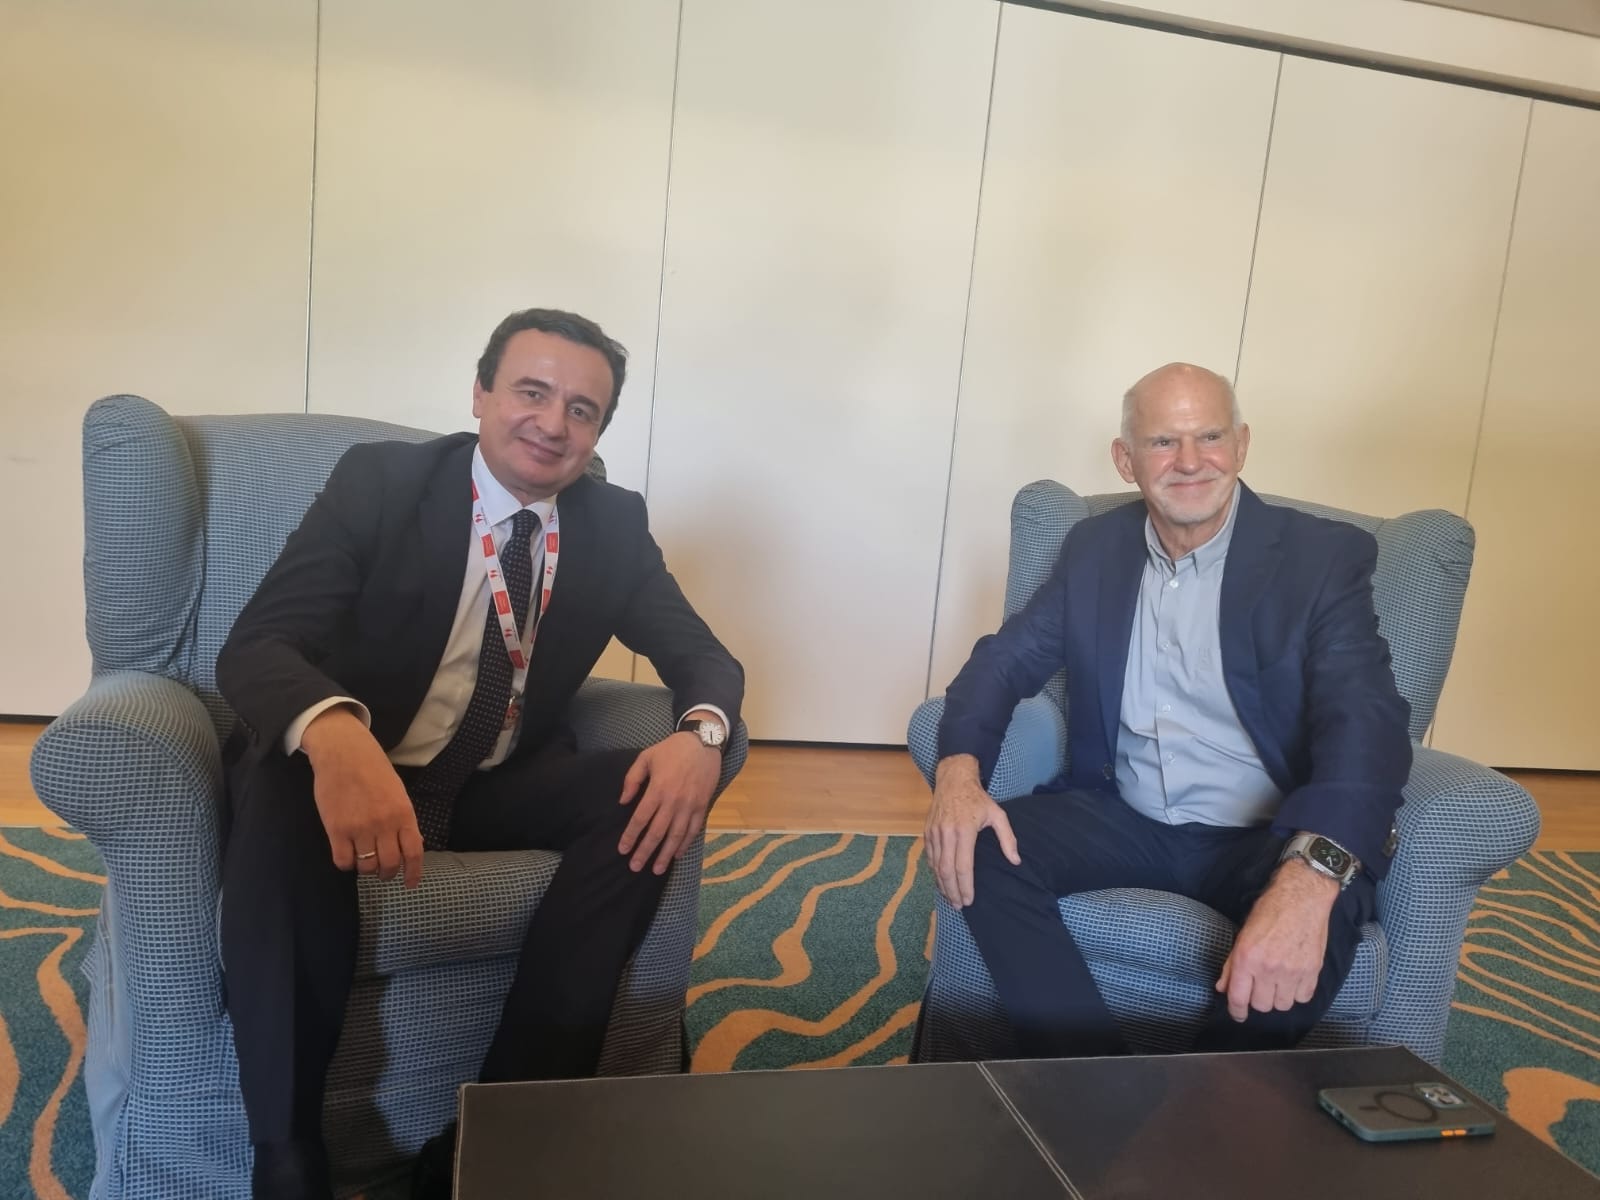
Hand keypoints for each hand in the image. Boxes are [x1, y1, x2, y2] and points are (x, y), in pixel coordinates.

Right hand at [301, 706, 423, 887]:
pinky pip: (343, 861)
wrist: (344, 752)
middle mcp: (384, 824)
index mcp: (403, 814)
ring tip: (363, 861)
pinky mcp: (336, 829)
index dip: (413, 873)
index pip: (413, 852)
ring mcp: (359, 828)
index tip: (410, 884)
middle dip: (387, 874)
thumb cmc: (373, 769)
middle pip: (389, 864)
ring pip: (366, 866)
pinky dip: (347, 864)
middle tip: (382, 872)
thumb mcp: (398, 792)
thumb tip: (410, 846)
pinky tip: (347, 856)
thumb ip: (403, 820)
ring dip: (366, 870)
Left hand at [617, 731, 720, 873]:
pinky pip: (693, 830)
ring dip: (666, 854)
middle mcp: (673, 801)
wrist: (703, 742)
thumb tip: (623, 801)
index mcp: (657, 789)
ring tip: (656, 869)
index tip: (623, 850)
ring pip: (676, 836)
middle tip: (635, 867)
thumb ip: (632, 779)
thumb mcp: (646, 757)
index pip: (640, 819)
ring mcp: (690, 805)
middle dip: (645, 852)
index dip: (631, 836)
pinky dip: (685, 844)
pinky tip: (677, 854)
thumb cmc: (672, 749)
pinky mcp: (702, 806)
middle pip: (657, 833)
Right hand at [924, 755, 1019, 907]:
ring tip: (950, 898)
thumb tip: (1015, 860)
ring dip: (942, 884)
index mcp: (964, 830)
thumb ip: (1007, 838)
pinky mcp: (927, 832)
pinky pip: (930, 857)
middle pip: (946, 870)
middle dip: (952, 891)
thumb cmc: (977, 798)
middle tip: (958, 906)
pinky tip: (941, 881)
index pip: (963, 866)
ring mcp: (934, 833)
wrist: (954, 779)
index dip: (965, 886)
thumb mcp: (998, 814)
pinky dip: (935, 872)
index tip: (969, 900)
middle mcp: (946, 833)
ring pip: (935, 866)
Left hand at [1215, 858, 1339, 1020]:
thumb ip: (1231, 964)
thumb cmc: (1270, 910)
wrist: (1302, 897)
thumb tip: (1223, 987)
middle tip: (1259, 987)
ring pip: (1283, 1005)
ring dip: (1278, 997)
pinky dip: (1298, 993)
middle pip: (1261, 1005)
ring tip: (1278, 982)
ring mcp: (1292, 972)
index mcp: (1247, 958)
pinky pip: (1303, 997)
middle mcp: (1268, 968)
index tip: (1238, 1014)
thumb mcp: (1243, 934)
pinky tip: (1294, 980)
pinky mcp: (1312, 971)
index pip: (1238, 998)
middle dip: (1258, 999)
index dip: (1236, 1011)